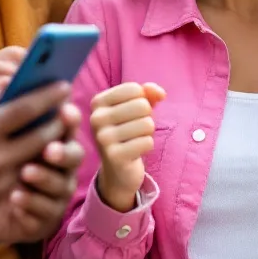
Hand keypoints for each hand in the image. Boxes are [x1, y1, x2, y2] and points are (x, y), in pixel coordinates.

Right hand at [0, 81, 72, 244]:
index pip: (26, 109)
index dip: (48, 95)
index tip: (64, 84)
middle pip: (41, 135)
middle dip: (58, 120)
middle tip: (69, 107)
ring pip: (34, 158)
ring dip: (48, 144)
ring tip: (56, 129)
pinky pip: (19, 178)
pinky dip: (30, 165)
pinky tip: (33, 155)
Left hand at [0, 106, 84, 244]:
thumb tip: (3, 84)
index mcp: (50, 139)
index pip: (66, 125)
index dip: (68, 118)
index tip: (63, 110)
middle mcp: (59, 166)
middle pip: (75, 155)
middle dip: (64, 151)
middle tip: (48, 149)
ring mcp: (54, 194)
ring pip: (62, 185)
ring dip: (46, 178)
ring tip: (26, 172)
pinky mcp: (42, 220)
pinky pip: (45, 212)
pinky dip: (32, 203)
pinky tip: (15, 196)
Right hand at [91, 82, 166, 211]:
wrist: (117, 169)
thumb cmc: (128, 130)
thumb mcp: (135, 107)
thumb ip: (149, 93)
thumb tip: (161, 93)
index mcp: (98, 102)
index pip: (134, 89)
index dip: (142, 100)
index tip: (131, 114)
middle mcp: (96, 118)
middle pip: (142, 105)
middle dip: (146, 117)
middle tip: (135, 129)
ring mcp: (103, 138)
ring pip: (147, 124)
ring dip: (147, 133)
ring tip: (134, 140)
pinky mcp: (114, 156)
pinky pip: (148, 142)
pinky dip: (147, 146)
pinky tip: (135, 152)